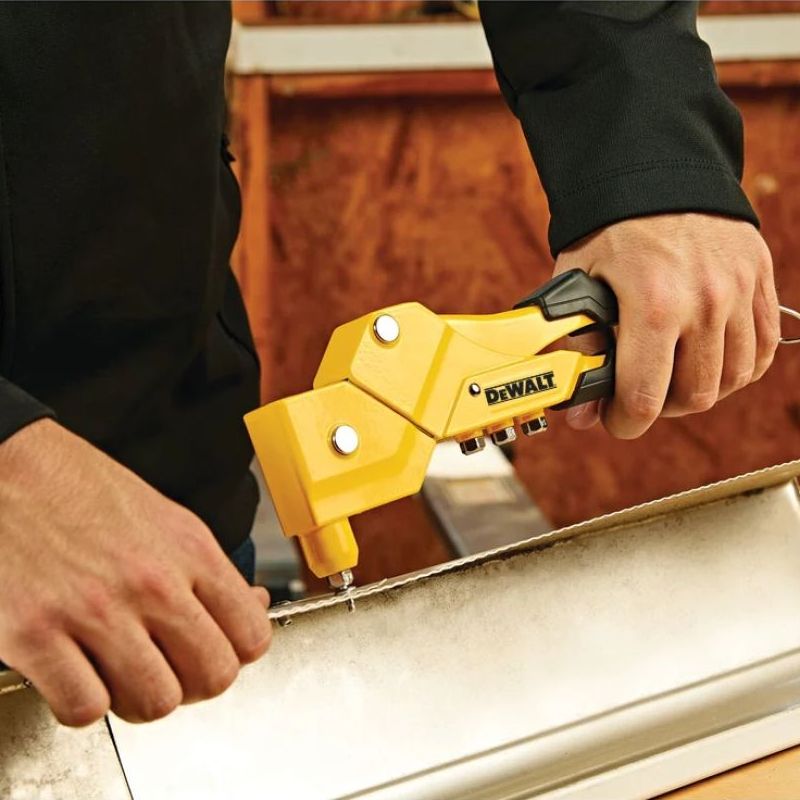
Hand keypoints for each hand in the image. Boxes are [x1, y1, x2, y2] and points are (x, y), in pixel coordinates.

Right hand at [0, 419, 271, 725]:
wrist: (6, 469)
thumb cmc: (81, 491)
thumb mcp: (166, 519)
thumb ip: (209, 571)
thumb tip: (252, 606)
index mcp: (189, 549)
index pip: (251, 635)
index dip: (235, 655)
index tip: (216, 653)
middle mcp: (150, 581)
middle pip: (212, 677)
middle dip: (193, 684)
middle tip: (168, 669)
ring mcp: (94, 610)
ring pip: (155, 702)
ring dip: (139, 698)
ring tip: (119, 671)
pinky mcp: (35, 636)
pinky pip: (85, 709)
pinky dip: (82, 703)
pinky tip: (77, 672)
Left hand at [554, 213, 779, 437]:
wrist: (654, 167)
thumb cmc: (609, 227)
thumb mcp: (577, 282)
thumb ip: (579, 348)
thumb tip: (581, 411)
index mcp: (653, 304)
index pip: (646, 398)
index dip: (626, 422)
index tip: (616, 420)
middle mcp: (705, 301)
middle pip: (695, 396)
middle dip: (660, 407)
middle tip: (640, 394)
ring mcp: (739, 290)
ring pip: (733, 379)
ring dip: (700, 390)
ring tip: (672, 377)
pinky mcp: (759, 278)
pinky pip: (764, 348)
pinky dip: (739, 367)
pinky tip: (710, 360)